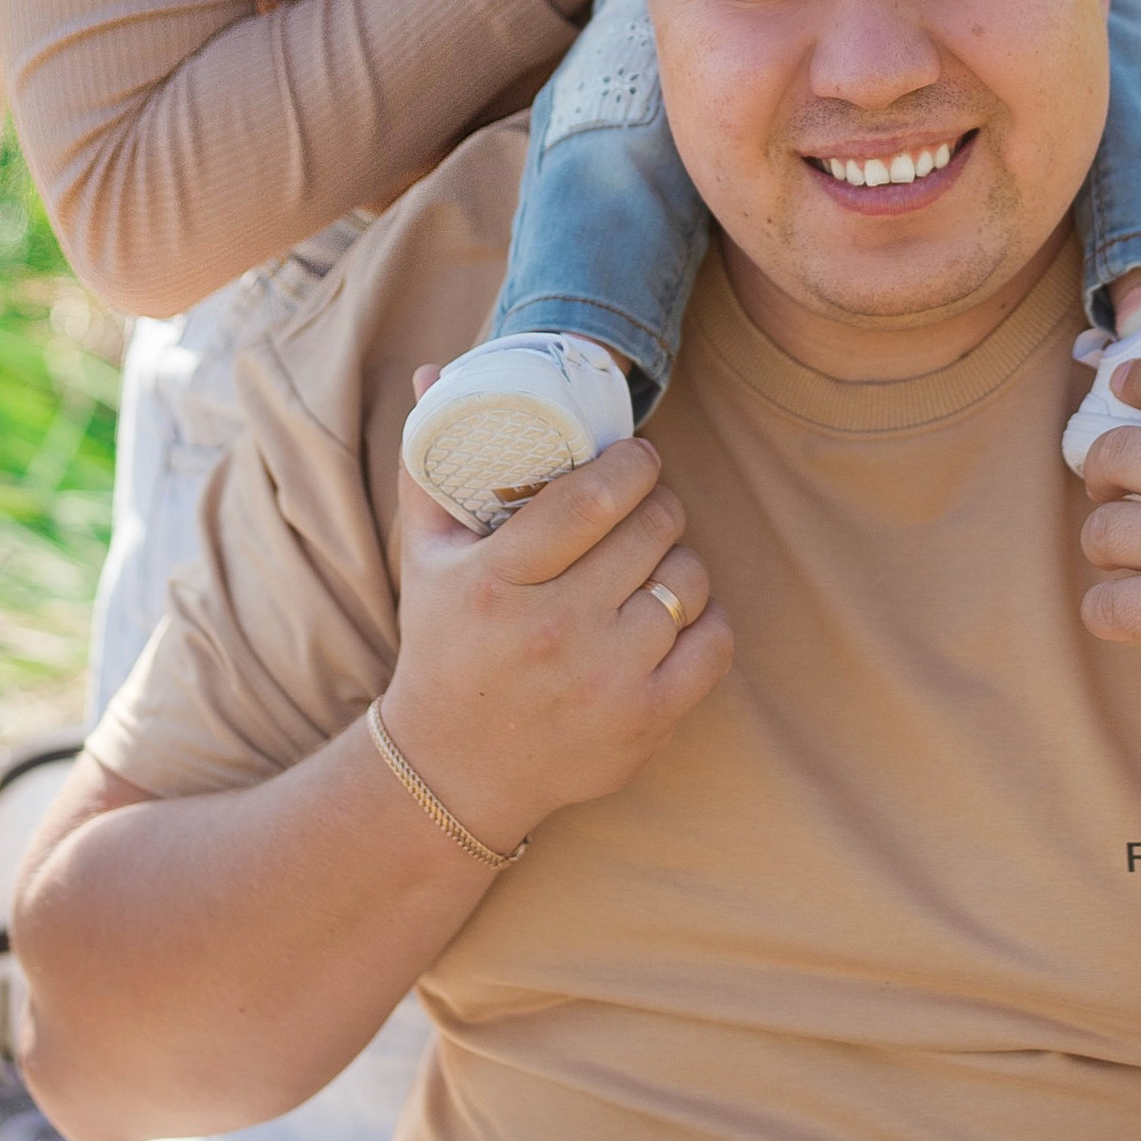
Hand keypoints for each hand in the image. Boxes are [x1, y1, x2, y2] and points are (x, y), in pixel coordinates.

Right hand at [378, 399, 731, 853]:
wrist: (453, 771)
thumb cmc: (443, 645)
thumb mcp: (426, 556)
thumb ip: (435, 462)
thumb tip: (433, 370)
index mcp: (497, 581)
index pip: (592, 497)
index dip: (633, 463)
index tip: (637, 456)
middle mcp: (553, 632)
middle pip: (652, 529)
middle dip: (658, 502)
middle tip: (646, 503)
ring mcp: (604, 681)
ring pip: (688, 579)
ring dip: (680, 557)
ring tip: (655, 557)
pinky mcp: (643, 722)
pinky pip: (714, 643)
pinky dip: (706, 618)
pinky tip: (677, 610)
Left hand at [1076, 354, 1140, 721]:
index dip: (1138, 377)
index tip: (1119, 384)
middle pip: (1117, 449)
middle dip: (1099, 466)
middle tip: (1106, 486)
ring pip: (1102, 530)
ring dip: (1104, 543)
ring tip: (1119, 557)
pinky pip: (1108, 607)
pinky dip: (1105, 611)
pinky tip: (1121, 614)